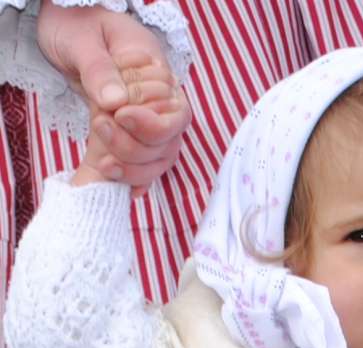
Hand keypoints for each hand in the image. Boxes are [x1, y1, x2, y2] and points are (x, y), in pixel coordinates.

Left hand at [39, 5, 189, 190]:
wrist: (67, 30)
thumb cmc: (78, 27)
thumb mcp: (83, 41)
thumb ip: (99, 69)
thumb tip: (115, 102)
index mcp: (159, 74)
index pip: (174, 115)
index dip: (149, 125)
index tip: (118, 115)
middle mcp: (162, 104)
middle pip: (167, 144)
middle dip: (133, 147)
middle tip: (99, 126)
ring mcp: (150, 123)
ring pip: (158, 161)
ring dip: (131, 168)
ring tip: (100, 161)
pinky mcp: (134, 137)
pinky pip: (143, 166)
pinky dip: (132, 180)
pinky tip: (118, 186)